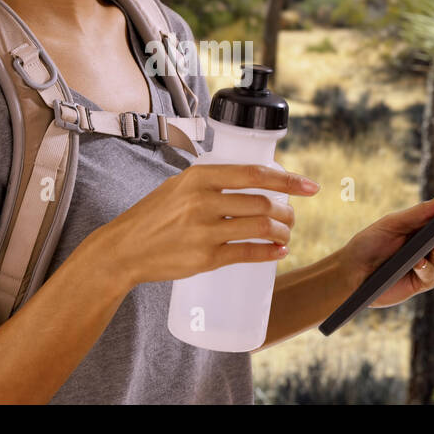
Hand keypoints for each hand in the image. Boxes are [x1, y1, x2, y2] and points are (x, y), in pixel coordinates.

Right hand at [86, 163, 319, 289]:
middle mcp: (202, 201)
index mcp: (198, 176)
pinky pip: (248, 254)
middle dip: (287, 211)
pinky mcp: (204, 259)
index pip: (254, 174)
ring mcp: (204, 231)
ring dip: (282, 232)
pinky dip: (269, 252)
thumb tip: (255, 181)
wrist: (124, 249)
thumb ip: (211, 182)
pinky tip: (278, 251)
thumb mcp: (178, 186)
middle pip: (262, 203)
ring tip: (285, 234)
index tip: (310, 186)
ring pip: (260, 228)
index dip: (288, 180)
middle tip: (291, 217)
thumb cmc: (153, 216)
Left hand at [341, 187, 433, 308]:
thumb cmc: (370, 243)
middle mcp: (430, 243)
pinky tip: (415, 264)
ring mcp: (428, 264)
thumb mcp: (395, 222)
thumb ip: (423, 211)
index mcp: (425, 225)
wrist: (351, 273)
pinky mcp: (423, 281)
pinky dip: (427, 268)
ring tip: (431, 248)